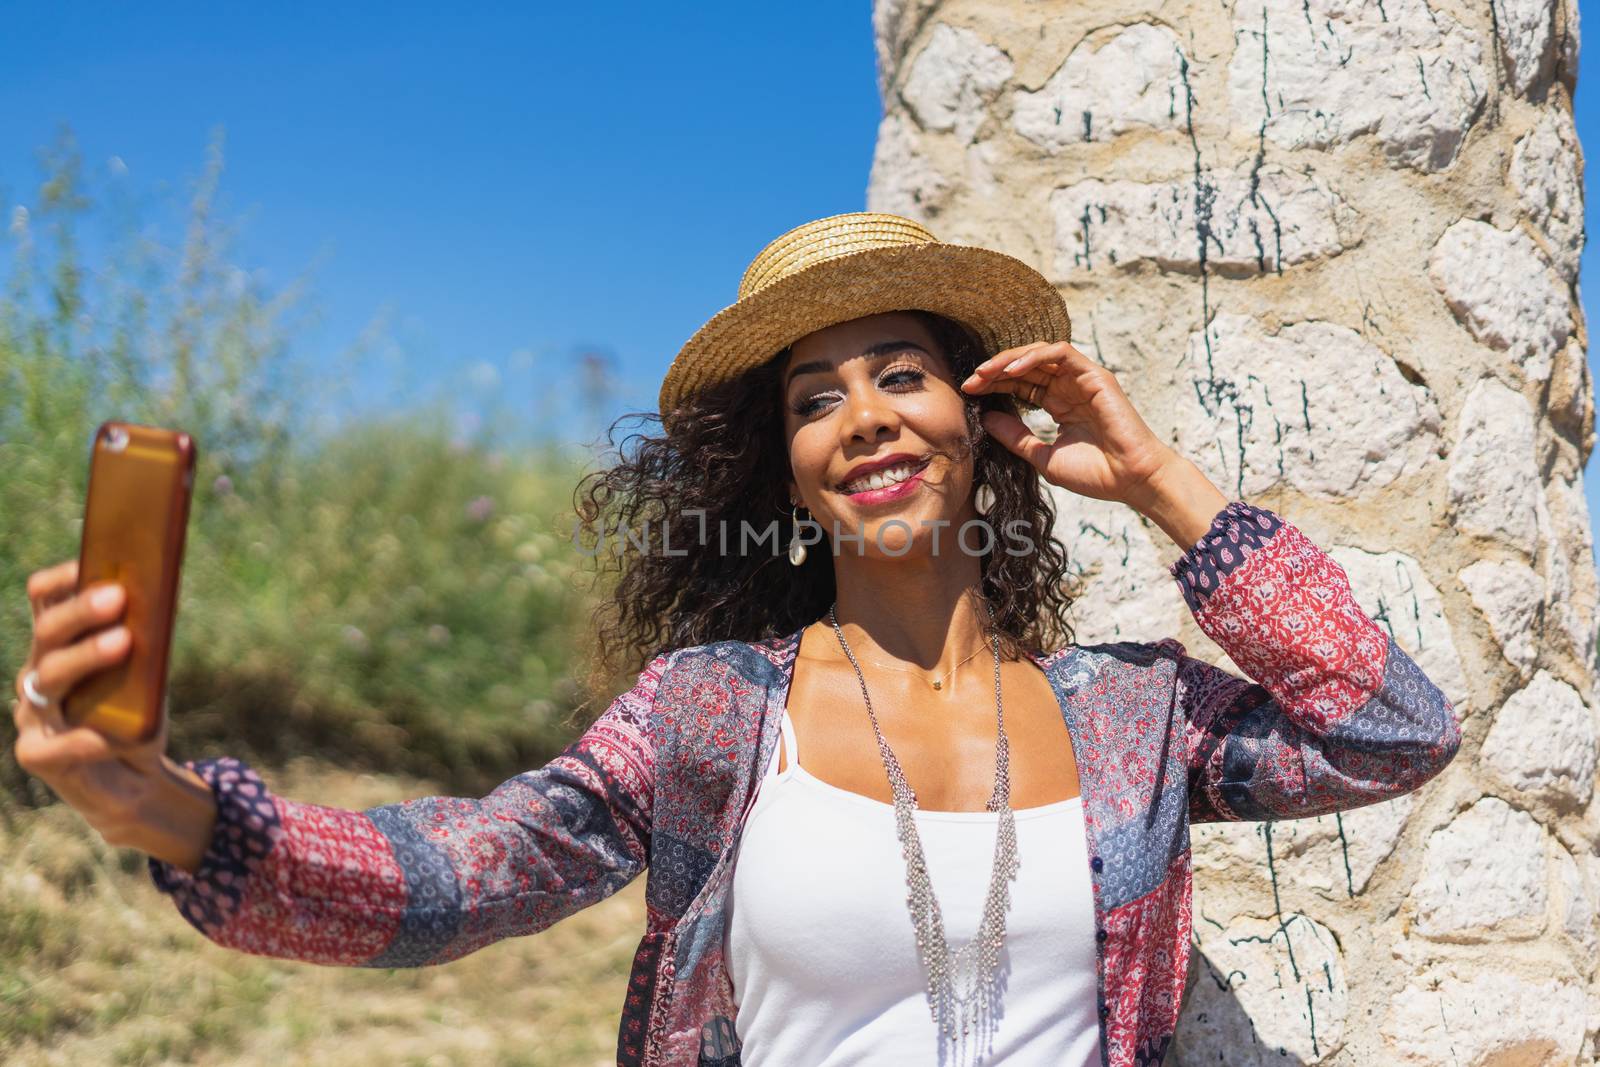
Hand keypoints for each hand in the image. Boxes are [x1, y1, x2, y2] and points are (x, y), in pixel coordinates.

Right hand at [12, 559, 173, 848]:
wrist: (136, 780)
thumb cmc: (137, 718)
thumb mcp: (148, 676)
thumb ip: (146, 645)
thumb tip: (161, 602)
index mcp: (59, 646)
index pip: (45, 601)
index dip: (62, 579)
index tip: (89, 560)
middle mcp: (38, 674)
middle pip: (48, 633)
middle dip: (81, 611)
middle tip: (117, 595)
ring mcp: (33, 714)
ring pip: (48, 677)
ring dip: (85, 657)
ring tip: (123, 642)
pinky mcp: (36, 754)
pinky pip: (52, 746)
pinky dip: (82, 739)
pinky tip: (106, 736)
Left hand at [960, 341, 1177, 504]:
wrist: (1129, 480)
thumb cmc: (1094, 474)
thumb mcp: (1043, 456)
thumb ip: (1016, 437)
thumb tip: (985, 418)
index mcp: (1058, 404)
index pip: (1020, 384)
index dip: (993, 384)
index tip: (968, 392)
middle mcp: (1069, 388)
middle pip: (1025, 367)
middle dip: (995, 371)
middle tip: (970, 381)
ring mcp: (1082, 379)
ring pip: (1040, 354)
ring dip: (1010, 360)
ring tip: (985, 373)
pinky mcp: (1095, 375)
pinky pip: (1061, 353)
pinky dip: (1035, 357)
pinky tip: (1012, 371)